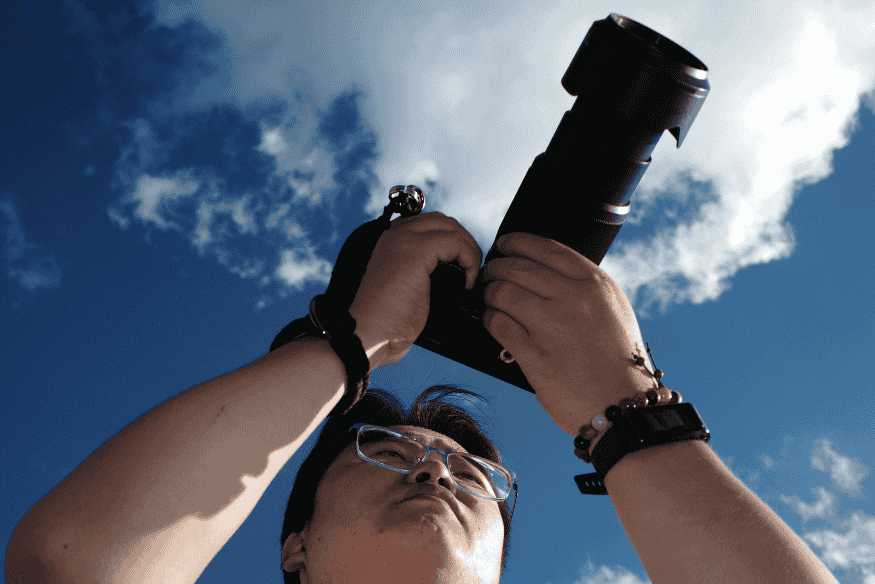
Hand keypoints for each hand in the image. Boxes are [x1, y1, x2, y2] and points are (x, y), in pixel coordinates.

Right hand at [348, 212, 482, 369]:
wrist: (367, 336)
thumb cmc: (386, 324)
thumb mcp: (408, 289)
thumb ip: (425, 272)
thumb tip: (458, 274)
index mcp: (390, 242)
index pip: (431, 224)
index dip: (453, 242)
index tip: (462, 270)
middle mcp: (394, 235)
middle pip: (443, 221)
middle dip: (464, 242)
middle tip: (471, 272)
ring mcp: (403, 240)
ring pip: (451, 228)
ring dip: (469, 250)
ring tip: (470, 278)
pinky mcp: (415, 251)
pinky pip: (456, 242)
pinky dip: (470, 261)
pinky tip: (466, 284)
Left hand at [480, 232, 658, 436]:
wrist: (622, 403)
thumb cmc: (617, 358)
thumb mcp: (612, 308)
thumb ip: (582, 285)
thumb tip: (543, 269)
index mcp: (594, 283)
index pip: (545, 248)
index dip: (517, 242)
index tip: (504, 244)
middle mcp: (573, 298)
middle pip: (517, 267)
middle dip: (496, 268)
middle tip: (490, 274)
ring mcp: (552, 325)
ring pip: (502, 292)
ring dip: (489, 293)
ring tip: (489, 298)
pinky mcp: (534, 354)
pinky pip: (497, 324)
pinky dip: (489, 319)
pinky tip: (492, 321)